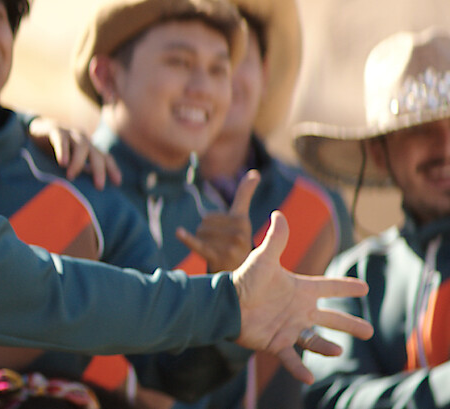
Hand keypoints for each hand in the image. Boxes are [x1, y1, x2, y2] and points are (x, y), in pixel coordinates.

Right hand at [28, 116, 120, 188]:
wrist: (36, 131)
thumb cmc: (56, 150)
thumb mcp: (71, 162)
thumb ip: (82, 171)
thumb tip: (91, 191)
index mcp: (89, 148)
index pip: (105, 158)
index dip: (112, 169)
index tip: (117, 183)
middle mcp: (83, 140)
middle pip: (97, 154)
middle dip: (99, 170)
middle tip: (99, 186)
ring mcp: (70, 134)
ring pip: (81, 146)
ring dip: (78, 162)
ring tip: (71, 176)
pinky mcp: (55, 130)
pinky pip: (62, 140)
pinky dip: (63, 151)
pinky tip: (62, 163)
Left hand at [177, 170, 256, 271]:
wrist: (239, 276)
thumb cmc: (236, 241)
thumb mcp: (241, 218)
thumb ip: (244, 195)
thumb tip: (255, 173)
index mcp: (243, 221)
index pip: (238, 201)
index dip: (246, 187)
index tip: (253, 175)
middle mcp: (240, 233)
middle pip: (205, 220)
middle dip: (206, 229)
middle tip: (219, 242)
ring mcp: (230, 246)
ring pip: (200, 232)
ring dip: (201, 239)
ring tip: (215, 250)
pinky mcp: (218, 257)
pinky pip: (198, 244)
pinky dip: (187, 238)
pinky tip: (179, 232)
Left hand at [231, 211, 371, 383]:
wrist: (224, 303)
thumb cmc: (244, 280)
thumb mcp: (263, 259)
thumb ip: (275, 240)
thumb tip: (279, 214)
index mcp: (299, 290)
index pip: (327, 287)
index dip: (345, 287)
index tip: (364, 288)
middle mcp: (298, 310)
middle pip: (329, 318)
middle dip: (349, 325)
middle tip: (369, 331)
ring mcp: (288, 328)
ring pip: (314, 340)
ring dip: (326, 346)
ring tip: (339, 350)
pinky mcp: (275, 342)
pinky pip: (291, 358)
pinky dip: (299, 369)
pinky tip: (309, 379)